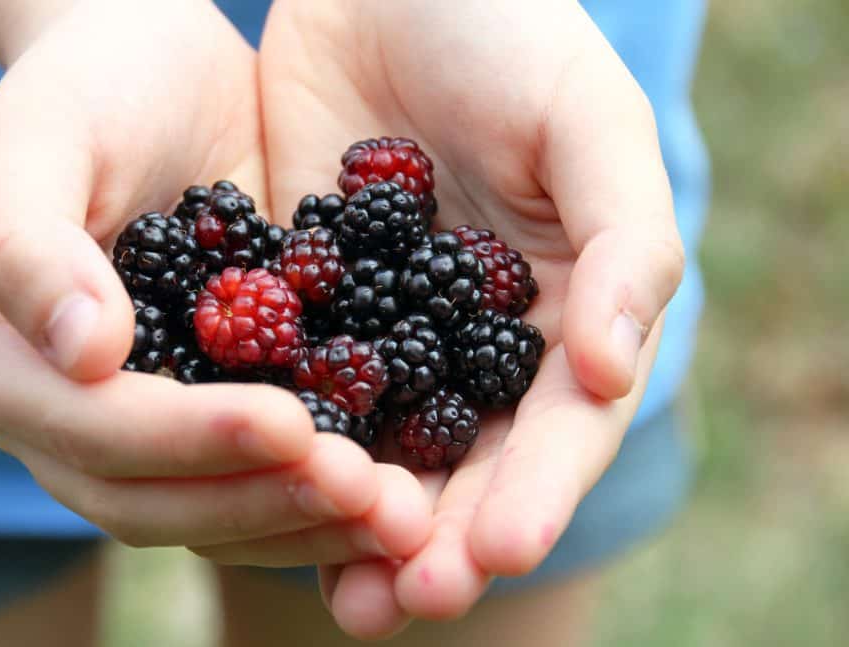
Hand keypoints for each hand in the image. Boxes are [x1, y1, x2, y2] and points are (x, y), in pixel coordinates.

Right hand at [0, 0, 430, 567]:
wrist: (159, 77)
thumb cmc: (91, 86)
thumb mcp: (40, 134)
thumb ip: (28, 241)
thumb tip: (82, 355)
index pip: (89, 430)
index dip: (188, 441)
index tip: (292, 425)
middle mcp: (52, 411)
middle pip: (146, 500)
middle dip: (259, 501)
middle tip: (366, 492)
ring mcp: (130, 423)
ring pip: (206, 511)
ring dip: (302, 521)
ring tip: (396, 513)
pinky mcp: (203, 412)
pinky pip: (253, 478)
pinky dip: (317, 497)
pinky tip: (391, 492)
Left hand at [260, 0, 684, 636]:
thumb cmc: (507, 34)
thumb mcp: (587, 119)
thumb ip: (625, 241)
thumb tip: (614, 371)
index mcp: (560, 314)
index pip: (557, 429)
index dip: (533, 494)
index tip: (494, 550)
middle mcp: (472, 344)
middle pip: (466, 466)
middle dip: (443, 539)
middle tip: (408, 599)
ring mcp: (384, 335)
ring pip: (380, 452)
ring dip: (361, 528)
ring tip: (345, 597)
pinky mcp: (302, 311)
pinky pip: (295, 393)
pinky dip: (283, 452)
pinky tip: (258, 501)